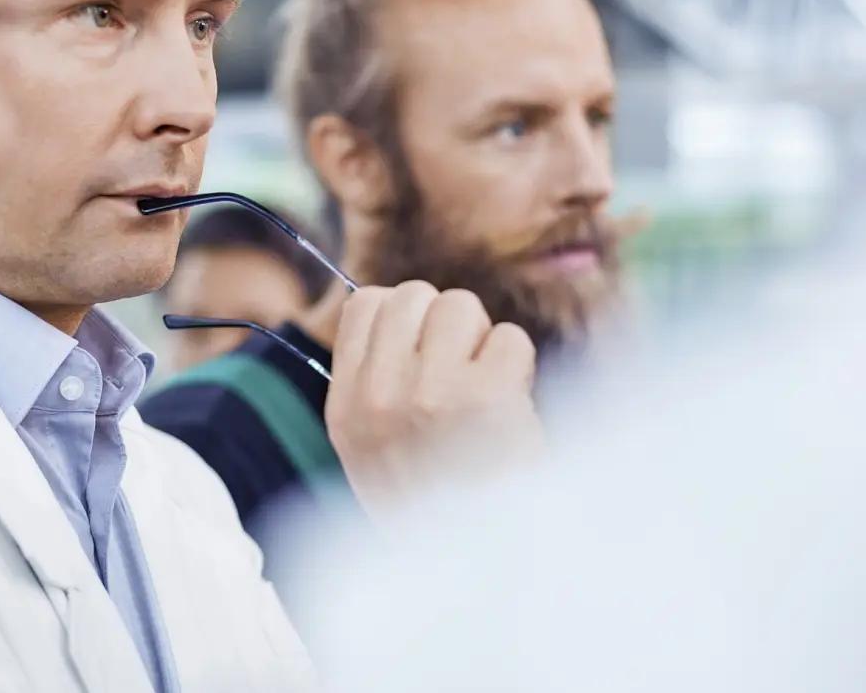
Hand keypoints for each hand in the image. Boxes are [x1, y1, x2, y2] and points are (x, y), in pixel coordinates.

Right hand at [325, 280, 542, 519]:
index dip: (404, 317)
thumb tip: (405, 311)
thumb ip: (374, 381)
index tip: (424, 353)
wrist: (476, 570)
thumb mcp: (370, 448)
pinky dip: (520, 367)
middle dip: (445, 325)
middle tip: (461, 374)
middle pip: (414, 295)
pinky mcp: (487, 397)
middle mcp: (380, 394)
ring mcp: (431, 393)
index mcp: (346, 406)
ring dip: (484, 341)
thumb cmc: (434, 506)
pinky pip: (510, 338)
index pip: (365, 304)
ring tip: (488, 391)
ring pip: (462, 307)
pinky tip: (512, 408)